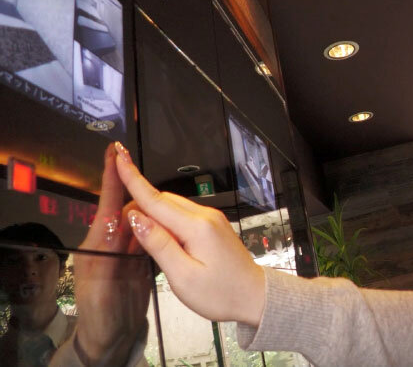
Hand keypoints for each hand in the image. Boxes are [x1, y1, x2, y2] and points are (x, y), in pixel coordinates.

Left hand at [71, 143, 151, 364]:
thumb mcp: (101, 289)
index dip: (111, 179)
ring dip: (152, 207)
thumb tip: (120, 224)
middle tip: (150, 173)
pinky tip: (170, 219)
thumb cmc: (102, 318)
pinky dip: (160, 226)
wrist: (109, 340)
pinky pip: (150, 237)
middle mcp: (110, 244)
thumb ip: (109, 256)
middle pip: (127, 209)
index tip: (114, 154)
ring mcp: (125, 253)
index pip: (105, 205)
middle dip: (139, 190)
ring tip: (165, 194)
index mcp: (96, 247)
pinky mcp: (139, 262)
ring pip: (141, 221)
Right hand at [113, 142, 265, 325]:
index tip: (119, 156)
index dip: (133, 179)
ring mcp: (211, 219)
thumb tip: (136, 217)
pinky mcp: (213, 226)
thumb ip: (159, 244)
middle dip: (138, 202)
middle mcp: (205, 216)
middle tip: (116, 222)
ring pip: (173, 206)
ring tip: (133, 231)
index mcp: (197, 226)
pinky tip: (158, 235)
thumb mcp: (183, 276)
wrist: (254, 298)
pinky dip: (166, 219)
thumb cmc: (221, 294)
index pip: (156, 200)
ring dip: (152, 212)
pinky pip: (184, 215)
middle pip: (163, 200)